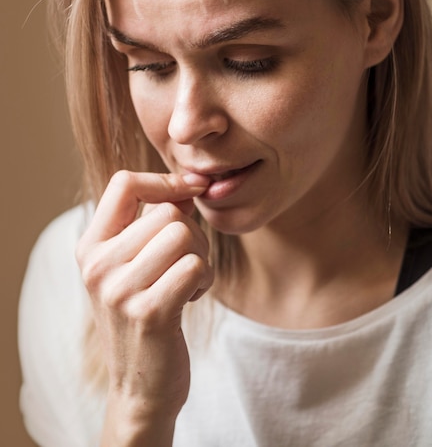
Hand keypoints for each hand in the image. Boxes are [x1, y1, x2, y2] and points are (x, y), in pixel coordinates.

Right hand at [76, 170, 211, 444]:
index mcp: (90, 247)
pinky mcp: (149, 312)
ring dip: (200, 257)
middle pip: (168, 212)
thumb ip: (155, 222)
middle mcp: (98, 265)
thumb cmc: (144, 314)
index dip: (165, 180)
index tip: (192, 189)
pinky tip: (191, 297)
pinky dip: (205, 278)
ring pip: (184, 235)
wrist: (141, 385)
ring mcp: (120, 290)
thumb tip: (190, 184)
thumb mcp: (135, 265)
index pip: (124, 183)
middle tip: (186, 262)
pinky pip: (196, 266)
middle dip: (193, 233)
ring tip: (187, 281)